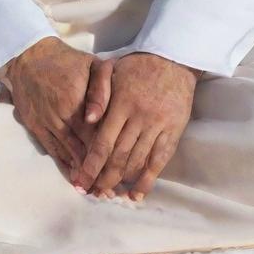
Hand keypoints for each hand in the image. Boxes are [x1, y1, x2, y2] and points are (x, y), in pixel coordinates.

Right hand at [3, 37, 115, 180]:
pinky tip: (74, 177)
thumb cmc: (68, 60)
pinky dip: (64, 165)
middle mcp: (61, 117)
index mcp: (78, 102)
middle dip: (98, 171)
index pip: (98, 135)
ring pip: (67, 155)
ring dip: (80, 174)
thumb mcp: (92, 64)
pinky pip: (52, 150)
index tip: (122, 172)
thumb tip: (97, 118)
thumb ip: (102, 88)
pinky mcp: (35, 127)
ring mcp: (46, 123)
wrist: (30, 56)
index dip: (110, 155)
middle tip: (110, 191)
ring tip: (94, 190)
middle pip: (84, 150)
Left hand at [71, 52, 199, 201]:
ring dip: (122, 182)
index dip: (90, 166)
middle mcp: (139, 118)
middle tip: (92, 194)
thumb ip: (97, 93)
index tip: (80, 182)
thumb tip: (87, 120)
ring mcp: (158, 126)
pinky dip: (147, 180)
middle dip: (103, 179)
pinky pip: (159, 161)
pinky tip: (137, 194)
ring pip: (137, 162)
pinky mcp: (173, 131)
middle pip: (118, 157)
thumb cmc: (136, 65)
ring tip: (109, 194)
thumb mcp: (111, 68)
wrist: (173, 58)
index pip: (102, 143)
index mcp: (121, 104)